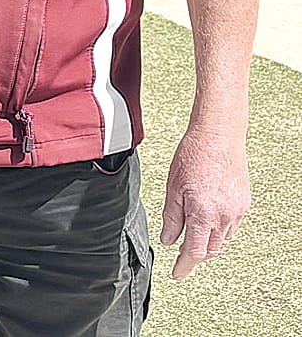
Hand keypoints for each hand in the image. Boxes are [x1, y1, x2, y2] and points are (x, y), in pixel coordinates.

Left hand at [160, 124, 249, 279]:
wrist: (219, 136)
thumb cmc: (192, 156)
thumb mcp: (173, 187)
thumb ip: (172, 217)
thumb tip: (168, 240)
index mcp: (204, 213)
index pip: (195, 251)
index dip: (184, 265)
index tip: (176, 274)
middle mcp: (224, 216)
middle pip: (210, 250)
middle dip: (195, 256)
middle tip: (181, 257)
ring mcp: (237, 211)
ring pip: (222, 241)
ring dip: (208, 245)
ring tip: (193, 241)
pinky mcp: (243, 204)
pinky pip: (231, 228)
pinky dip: (218, 232)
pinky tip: (208, 225)